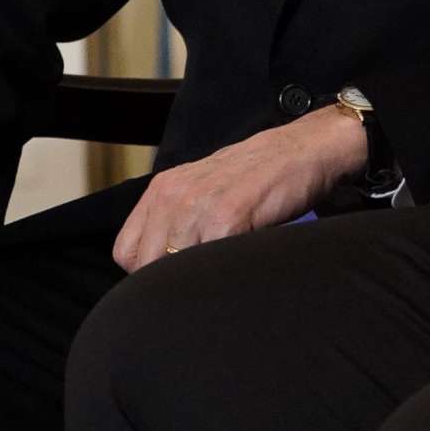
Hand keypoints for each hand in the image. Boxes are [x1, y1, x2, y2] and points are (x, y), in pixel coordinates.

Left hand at [110, 107, 365, 270]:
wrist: (303, 150)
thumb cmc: (258, 175)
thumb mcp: (202, 188)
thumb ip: (176, 219)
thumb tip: (160, 267)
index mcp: (162, 190)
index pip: (126, 253)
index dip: (147, 271)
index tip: (172, 275)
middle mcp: (174, 196)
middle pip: (146, 265)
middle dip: (170, 280)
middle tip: (201, 279)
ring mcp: (199, 206)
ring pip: (175, 268)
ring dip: (198, 277)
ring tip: (223, 270)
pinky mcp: (228, 217)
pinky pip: (209, 264)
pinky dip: (223, 271)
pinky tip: (239, 260)